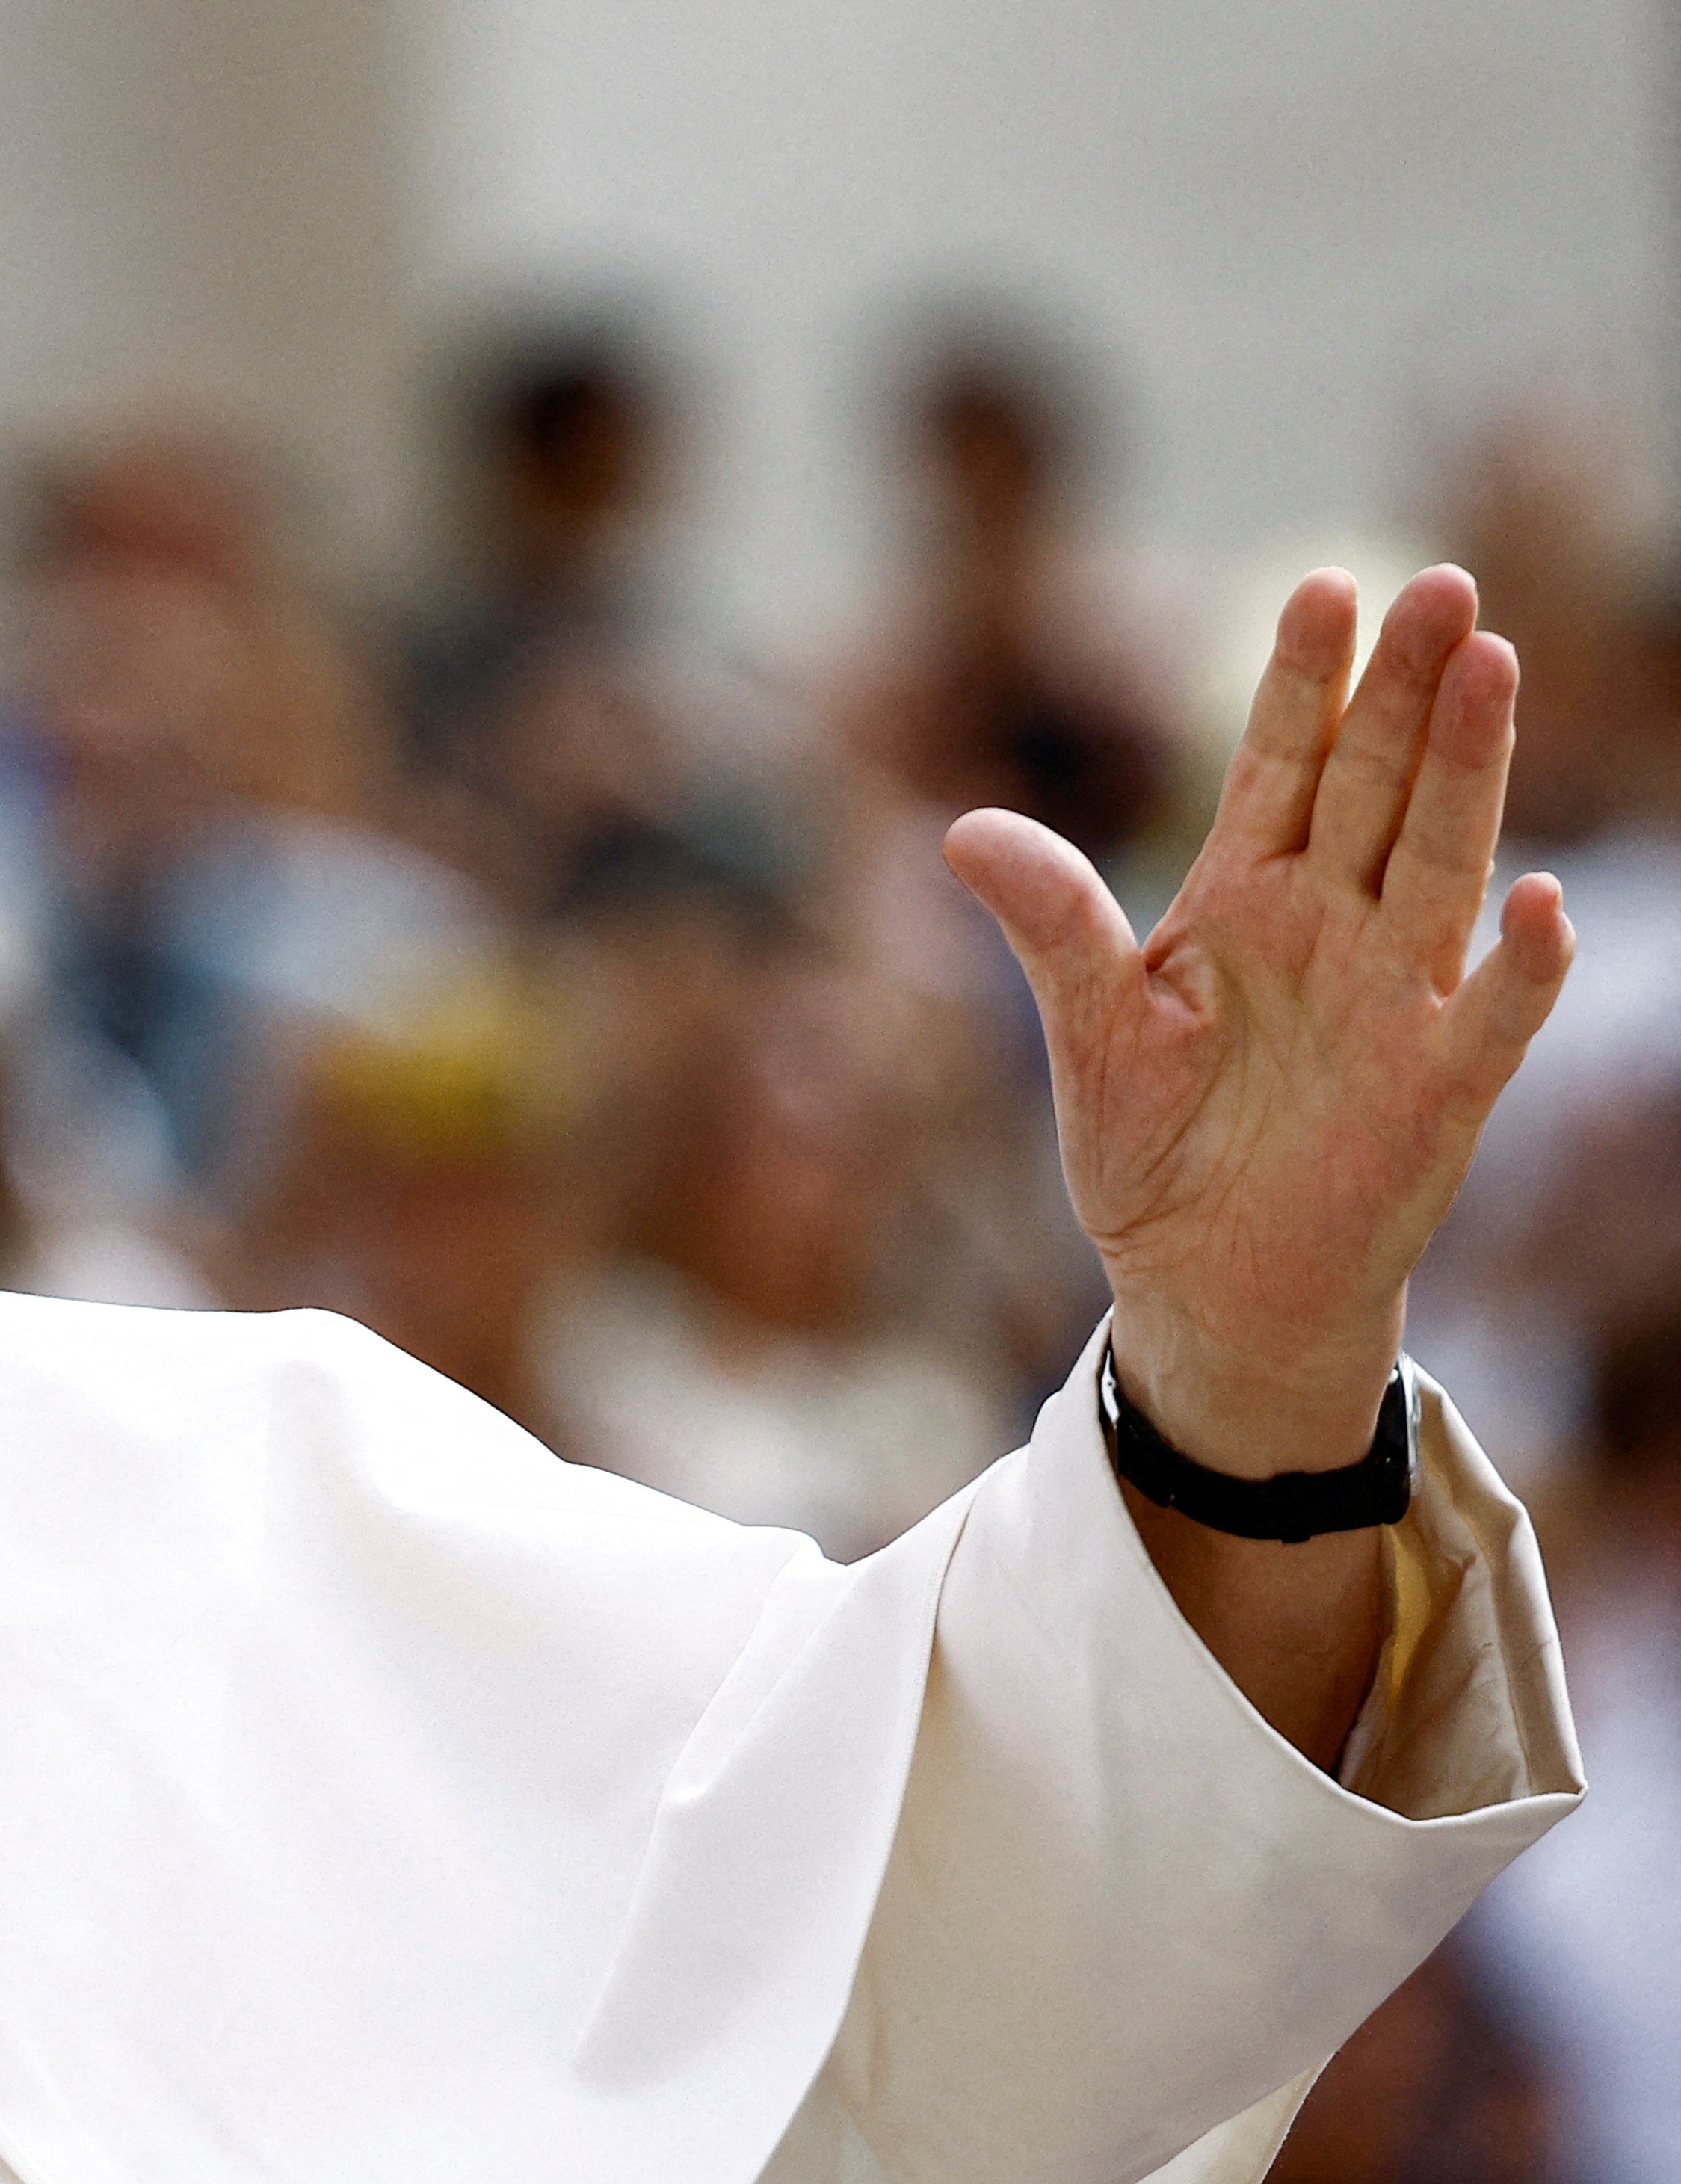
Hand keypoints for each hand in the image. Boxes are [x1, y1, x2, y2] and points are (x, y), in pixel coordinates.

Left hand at [945, 565, 1574, 1475]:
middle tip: (1440, 584)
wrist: (1205, 1280)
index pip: (1281, 765)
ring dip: (1470, 769)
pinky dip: (1520, 964)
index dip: (1303, 682)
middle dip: (1405, 688)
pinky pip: (1493, 1013)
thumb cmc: (1154, 1148)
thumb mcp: (1085, 1032)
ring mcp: (1395, 997)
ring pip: (1442, 859)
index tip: (1325, 589)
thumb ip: (1051, 927)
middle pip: (1375, 784)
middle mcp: (1332, 927)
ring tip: (1491, 665)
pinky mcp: (1438, 1085)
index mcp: (1242, 899)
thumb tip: (963, 830)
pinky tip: (1540, 902)